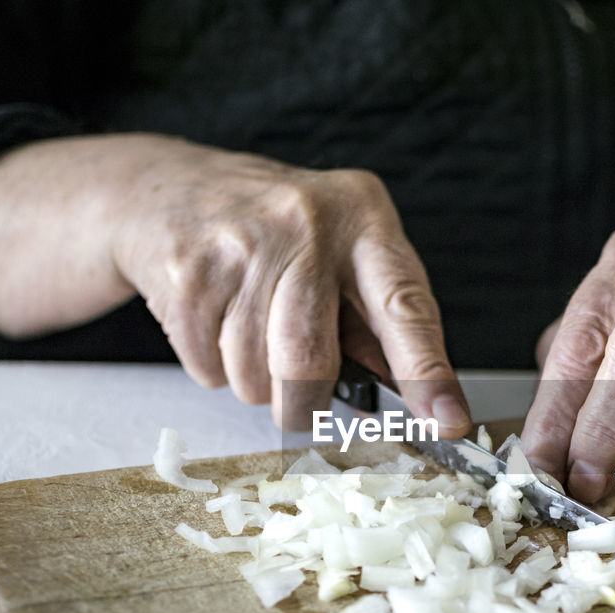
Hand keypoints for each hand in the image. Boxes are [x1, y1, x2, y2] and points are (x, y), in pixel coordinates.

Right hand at [0, 134, 469, 433]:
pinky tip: (215, 320)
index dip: (426, 372)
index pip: (403, 307)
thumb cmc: (276, 234)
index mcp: (364, 218)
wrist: (167, 187)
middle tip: (301, 402)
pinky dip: (214, 367)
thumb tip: (414, 404)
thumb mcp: (342, 253)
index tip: (447, 422)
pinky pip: (208, 367)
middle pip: (309, 361)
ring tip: (249, 335)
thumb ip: (378, 323)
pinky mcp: (186, 270)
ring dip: (255, 384)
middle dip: (304, 404)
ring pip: (254, 375)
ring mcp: (241, 243)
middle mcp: (307, 223)